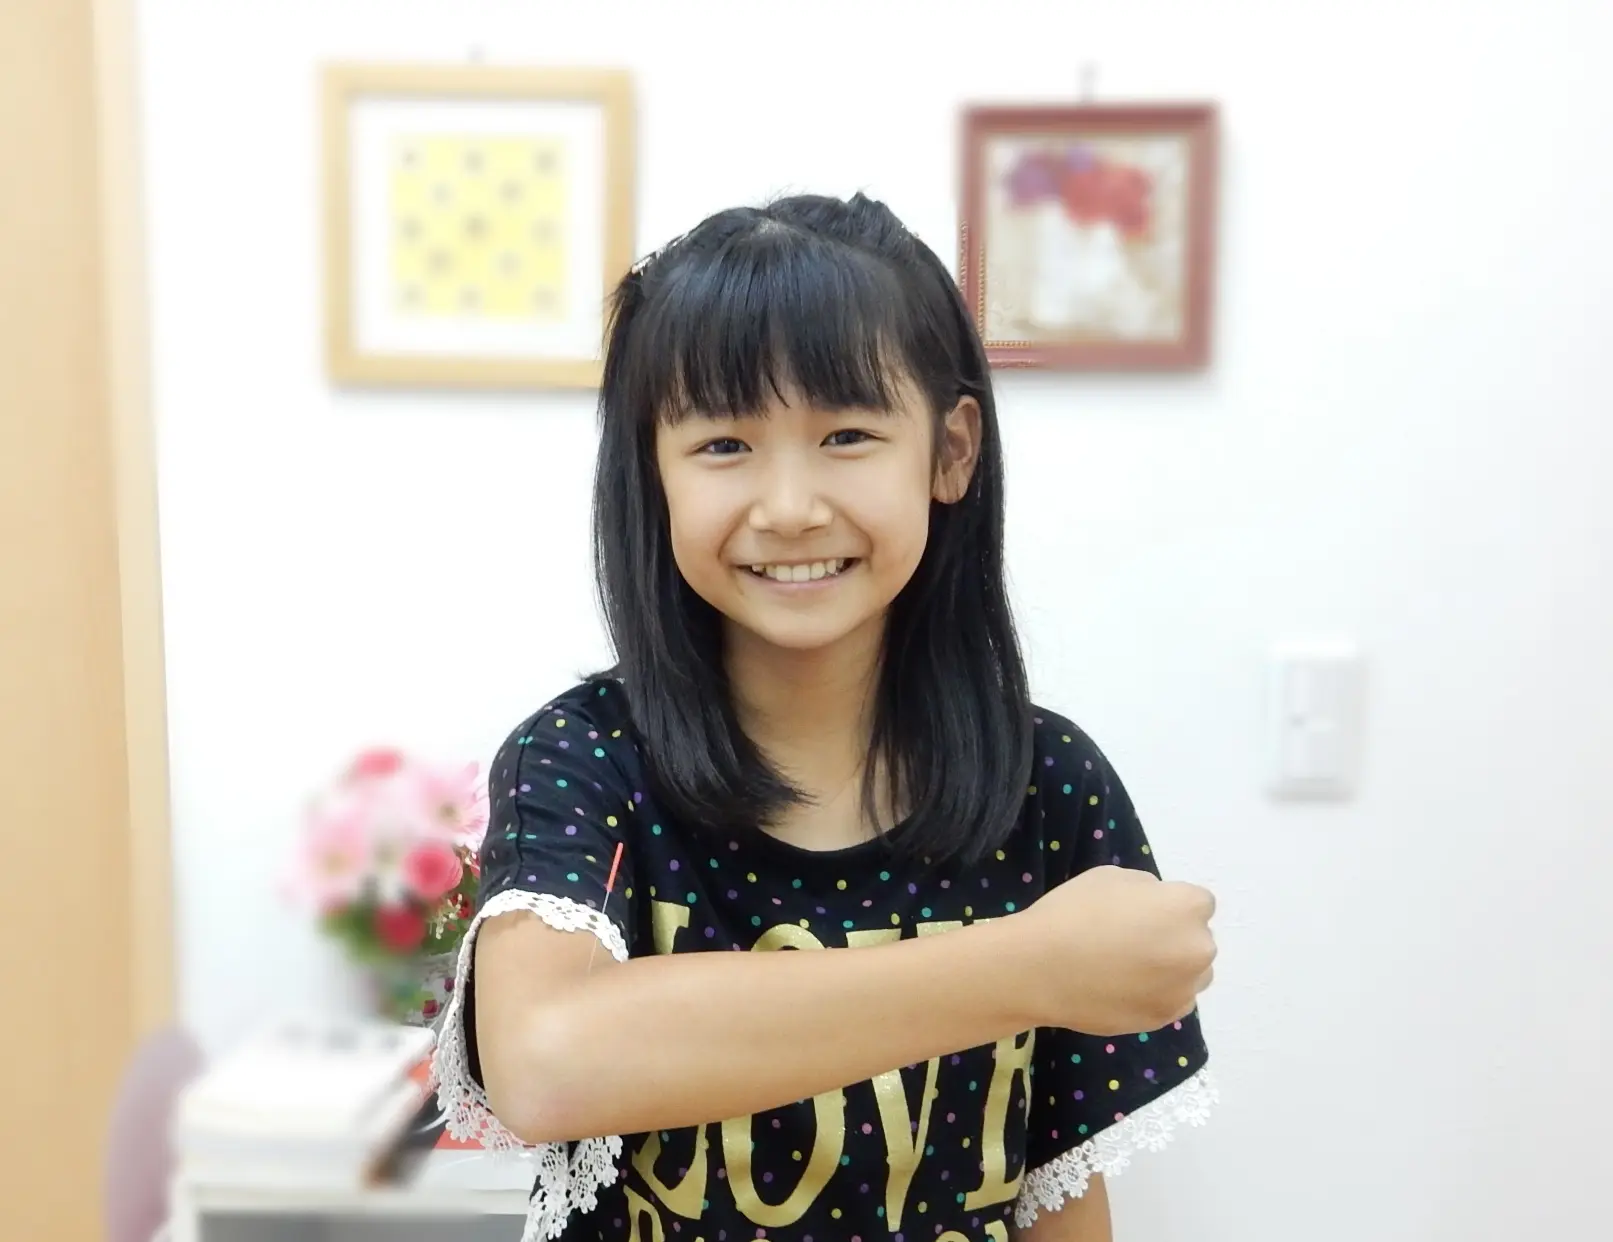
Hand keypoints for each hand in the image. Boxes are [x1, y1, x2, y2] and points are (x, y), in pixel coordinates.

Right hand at [1017, 866, 1215, 1035]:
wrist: (1040, 970)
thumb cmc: (1073, 913)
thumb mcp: (1112, 877)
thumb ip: (1149, 890)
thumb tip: (1157, 908)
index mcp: (1187, 907)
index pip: (1198, 902)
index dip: (1169, 906)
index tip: (1141, 913)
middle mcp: (1198, 948)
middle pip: (1197, 939)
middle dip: (1174, 937)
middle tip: (1133, 940)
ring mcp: (1185, 988)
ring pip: (1192, 973)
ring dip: (1173, 968)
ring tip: (1129, 968)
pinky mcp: (1167, 1017)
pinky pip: (1176, 999)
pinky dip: (1159, 993)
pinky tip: (1125, 987)